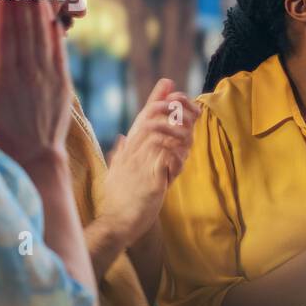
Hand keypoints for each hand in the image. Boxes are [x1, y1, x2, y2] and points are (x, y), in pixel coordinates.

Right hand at [0, 0, 70, 169]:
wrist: (36, 154)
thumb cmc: (3, 129)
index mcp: (1, 72)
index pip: (1, 26)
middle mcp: (25, 68)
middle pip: (21, 22)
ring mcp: (46, 73)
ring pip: (40, 30)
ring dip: (35, 2)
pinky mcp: (63, 80)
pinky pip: (58, 47)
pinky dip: (53, 27)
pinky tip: (50, 9)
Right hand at [99, 79, 199, 242]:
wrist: (116, 223)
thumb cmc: (118, 199)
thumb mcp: (117, 171)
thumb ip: (120, 153)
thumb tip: (121, 138)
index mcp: (128, 148)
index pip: (142, 116)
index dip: (155, 98)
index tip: (168, 82)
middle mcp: (132, 151)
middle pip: (152, 117)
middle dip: (173, 109)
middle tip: (190, 110)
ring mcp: (141, 163)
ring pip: (163, 133)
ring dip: (181, 134)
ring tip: (188, 141)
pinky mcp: (151, 178)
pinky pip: (169, 157)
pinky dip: (179, 156)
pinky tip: (182, 160)